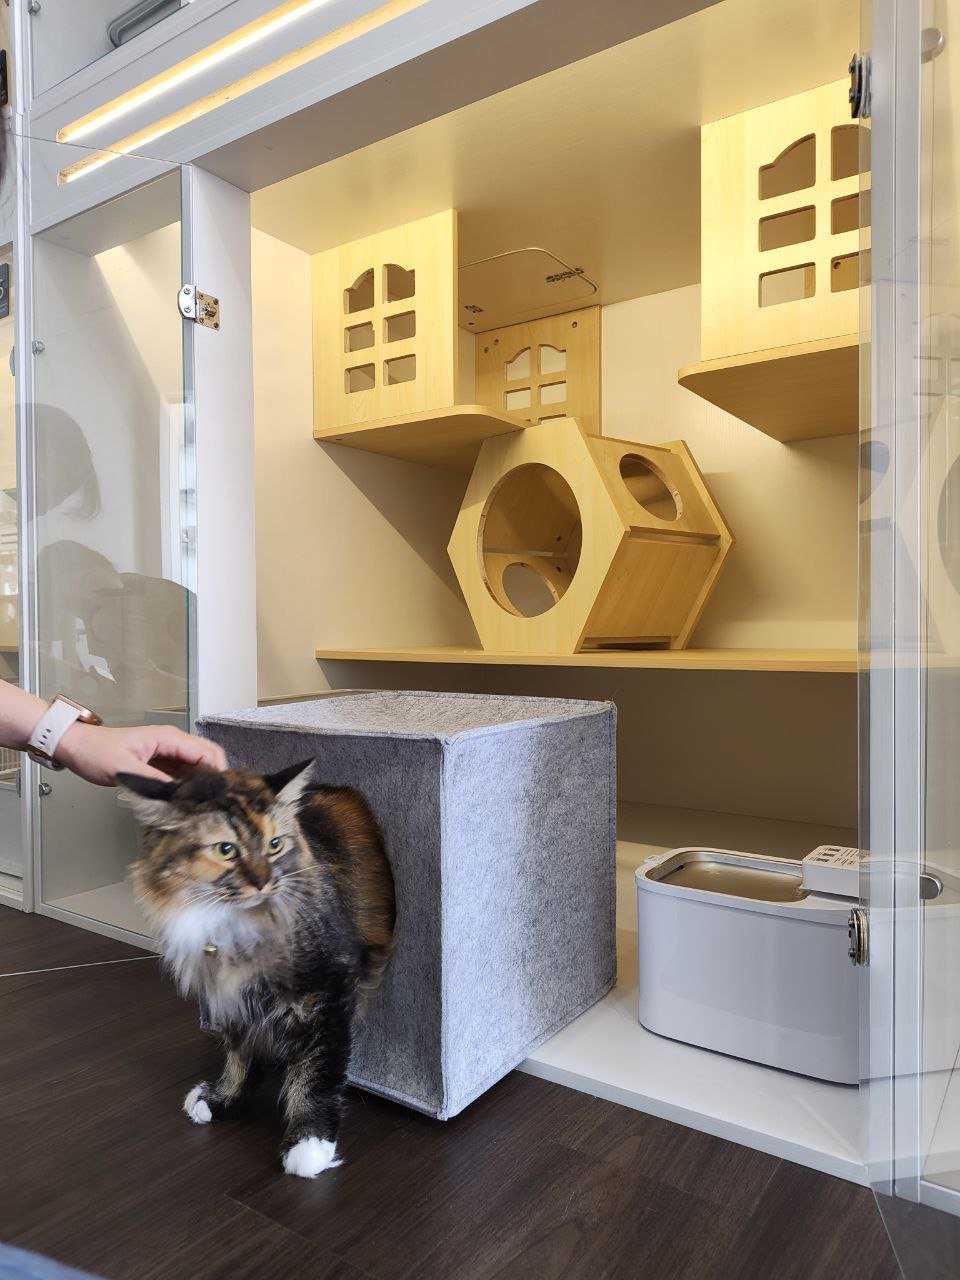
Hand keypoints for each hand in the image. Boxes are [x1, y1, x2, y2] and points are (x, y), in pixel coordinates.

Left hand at [54, 722, 227, 786]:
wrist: (78, 747)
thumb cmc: (97, 752)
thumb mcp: (125, 768)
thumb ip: (155, 781)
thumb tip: (181, 795)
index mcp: (169, 738)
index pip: (206, 752)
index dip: (217, 772)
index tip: (220, 794)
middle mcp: (173, 743)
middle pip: (208, 757)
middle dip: (216, 778)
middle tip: (217, 802)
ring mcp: (169, 753)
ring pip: (198, 767)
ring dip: (204, 783)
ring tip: (206, 804)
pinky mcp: (162, 764)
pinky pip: (184, 774)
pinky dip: (191, 786)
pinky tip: (189, 801)